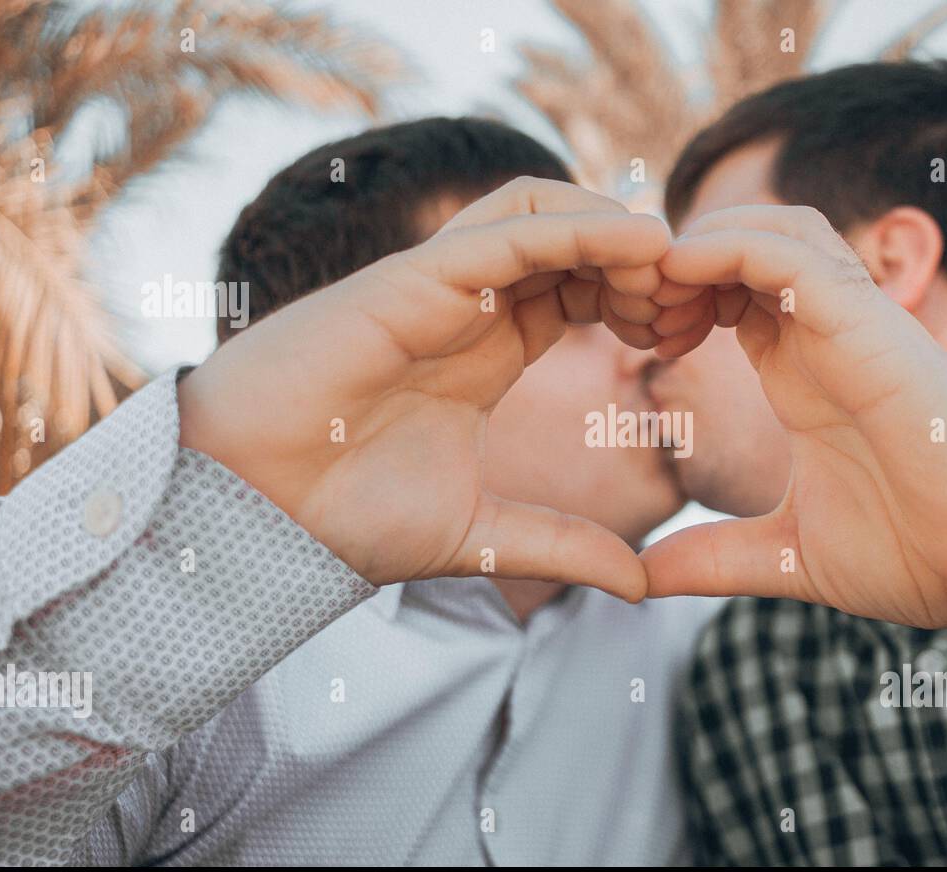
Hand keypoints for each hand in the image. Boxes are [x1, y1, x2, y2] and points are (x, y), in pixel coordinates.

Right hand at [178, 178, 669, 599]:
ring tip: (671, 269)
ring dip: (616, 230)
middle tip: (691, 303)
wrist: (254, 515)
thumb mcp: (485, 532)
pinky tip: (639, 244)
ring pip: (542, 212)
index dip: (642, 300)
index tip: (687, 339)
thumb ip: (563, 545)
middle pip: (573, 241)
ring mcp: (437, 286)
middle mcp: (468, 306)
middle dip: (641, 261)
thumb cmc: (346, 514)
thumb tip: (638, 584)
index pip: (580, 289)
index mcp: (488, 349)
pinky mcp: (409, 279)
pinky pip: (506, 229)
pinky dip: (577, 226)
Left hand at [641, 205, 946, 633]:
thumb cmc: (925, 555)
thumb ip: (715, 557)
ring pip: (771, 228)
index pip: (725, 293)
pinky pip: (796, 256)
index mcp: (802, 374)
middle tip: (623, 310)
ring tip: (650, 294)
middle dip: (670, 260)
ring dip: (698, 243)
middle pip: (742, 243)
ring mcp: (854, 328)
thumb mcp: (789, 558)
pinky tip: (680, 275)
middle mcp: (825, 337)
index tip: (622, 338)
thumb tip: (640, 579)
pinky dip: (730, 247)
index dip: (665, 299)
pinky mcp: (878, 331)